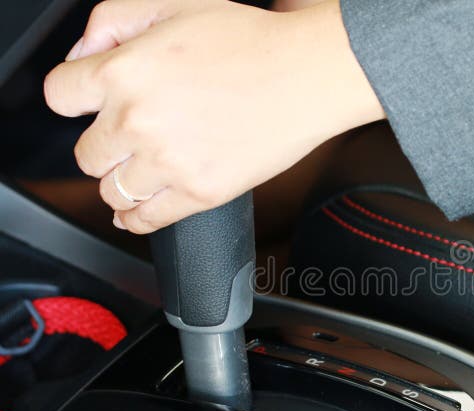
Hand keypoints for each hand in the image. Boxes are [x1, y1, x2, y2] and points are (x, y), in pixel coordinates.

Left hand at [44, 0, 383, 233]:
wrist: (308, 75)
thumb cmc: (252, 40)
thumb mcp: (173, 3)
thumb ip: (113, 21)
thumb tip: (84, 57)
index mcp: (125, 72)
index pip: (59, 97)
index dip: (76, 99)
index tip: (90, 106)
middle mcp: (139, 121)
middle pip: (85, 153)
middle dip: (104, 143)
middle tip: (130, 136)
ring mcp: (170, 162)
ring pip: (111, 190)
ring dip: (120, 180)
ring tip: (141, 170)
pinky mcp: (200, 192)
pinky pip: (145, 220)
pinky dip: (134, 218)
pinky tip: (137, 209)